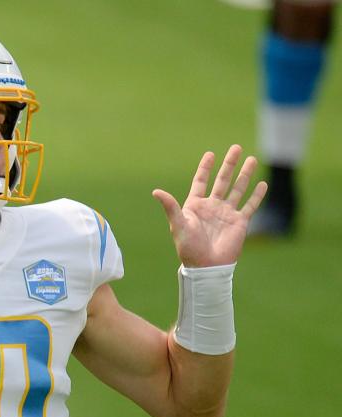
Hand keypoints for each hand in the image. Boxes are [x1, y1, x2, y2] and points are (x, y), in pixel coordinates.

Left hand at [153, 145, 266, 266]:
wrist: (206, 266)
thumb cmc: (188, 247)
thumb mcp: (178, 225)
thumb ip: (170, 207)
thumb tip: (156, 191)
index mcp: (195, 206)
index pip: (201, 182)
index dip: (205, 168)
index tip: (210, 154)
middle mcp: (212, 207)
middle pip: (222, 180)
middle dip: (229, 164)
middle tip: (236, 148)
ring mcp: (226, 214)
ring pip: (238, 189)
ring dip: (245, 175)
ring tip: (251, 159)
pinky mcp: (239, 222)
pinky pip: (250, 205)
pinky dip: (256, 195)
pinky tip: (262, 183)